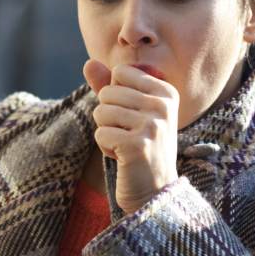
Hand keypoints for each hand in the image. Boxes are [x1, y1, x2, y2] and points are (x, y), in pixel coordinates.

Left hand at [84, 60, 179, 214]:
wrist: (156, 192)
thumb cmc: (141, 148)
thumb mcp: (130, 112)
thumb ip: (110, 86)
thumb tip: (88, 63)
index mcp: (166, 91)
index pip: (120, 72)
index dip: (116, 95)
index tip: (133, 116)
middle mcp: (163, 105)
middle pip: (108, 92)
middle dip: (109, 115)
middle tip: (129, 134)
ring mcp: (152, 125)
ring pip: (101, 111)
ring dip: (107, 132)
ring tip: (125, 145)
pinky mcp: (136, 145)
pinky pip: (100, 133)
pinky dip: (105, 147)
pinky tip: (123, 157)